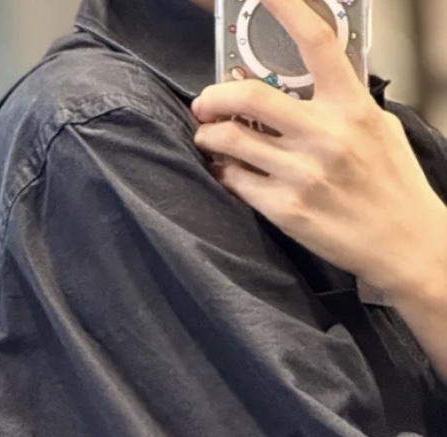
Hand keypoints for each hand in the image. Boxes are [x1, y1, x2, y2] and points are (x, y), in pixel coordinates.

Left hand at [191, 0, 446, 307]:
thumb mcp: (377, 127)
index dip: (285, 10)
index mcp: (353, 106)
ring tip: (208, 136)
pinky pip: (236, 181)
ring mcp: (303, 174)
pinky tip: (226, 170)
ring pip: (232, 140)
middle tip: (204, 101)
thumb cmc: (390, 184)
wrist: (404, 243)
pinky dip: (223, 171)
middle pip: (251, 95)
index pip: (316, 43)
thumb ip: (339, 103)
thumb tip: (296, 84)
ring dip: (209, 135)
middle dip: (214, 95)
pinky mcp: (285, 210)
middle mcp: (326, 135)